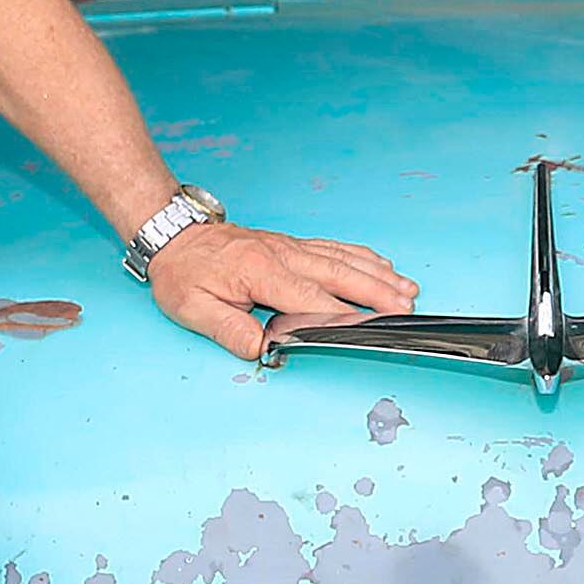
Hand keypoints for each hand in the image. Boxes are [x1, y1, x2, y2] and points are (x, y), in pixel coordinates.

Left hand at [148, 221, 417, 360]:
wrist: (175, 234)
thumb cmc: (184, 271)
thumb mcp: (193, 308)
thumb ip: (230, 330)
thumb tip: (262, 349)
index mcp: (260, 272)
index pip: (310, 298)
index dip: (342, 315)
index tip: (370, 326)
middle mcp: (283, 255)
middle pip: (339, 274)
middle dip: (376, 292)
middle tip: (406, 307)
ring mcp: (290, 246)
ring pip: (343, 259)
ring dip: (377, 275)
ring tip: (408, 290)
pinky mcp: (292, 244)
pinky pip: (334, 248)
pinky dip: (362, 256)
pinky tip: (382, 266)